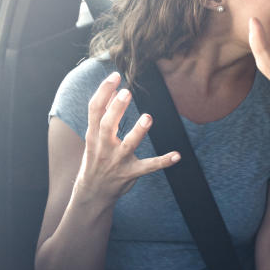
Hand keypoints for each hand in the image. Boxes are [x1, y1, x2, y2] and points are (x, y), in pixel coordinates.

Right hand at [75, 71, 180, 202]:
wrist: (92, 193)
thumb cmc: (95, 159)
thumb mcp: (93, 138)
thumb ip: (102, 115)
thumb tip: (111, 90)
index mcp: (93, 135)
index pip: (94, 110)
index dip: (103, 92)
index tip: (115, 76)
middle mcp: (104, 147)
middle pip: (107, 125)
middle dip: (116, 109)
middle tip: (127, 92)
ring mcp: (117, 161)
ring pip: (128, 145)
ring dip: (138, 132)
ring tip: (148, 117)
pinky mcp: (131, 173)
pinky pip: (148, 167)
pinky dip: (163, 161)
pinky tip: (177, 155)